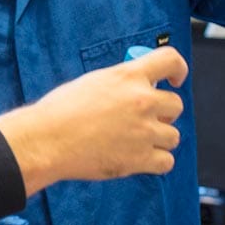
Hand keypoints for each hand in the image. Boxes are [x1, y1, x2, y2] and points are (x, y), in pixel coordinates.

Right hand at [0, 44, 187, 194]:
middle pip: (175, 105)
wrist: (46, 141)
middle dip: (162, 113)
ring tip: (134, 142)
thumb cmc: (59, 112)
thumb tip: (138, 87)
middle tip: (143, 120)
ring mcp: (144, 131)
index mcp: (128, 77)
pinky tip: (138, 159)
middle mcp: (141, 101)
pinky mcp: (140, 159)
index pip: (170, 61)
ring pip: (173, 136)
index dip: (178, 70)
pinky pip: (166, 162)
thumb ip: (121, 83)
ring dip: (158, 139)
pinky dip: (155, 162)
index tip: (175, 80)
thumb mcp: (92, 83)